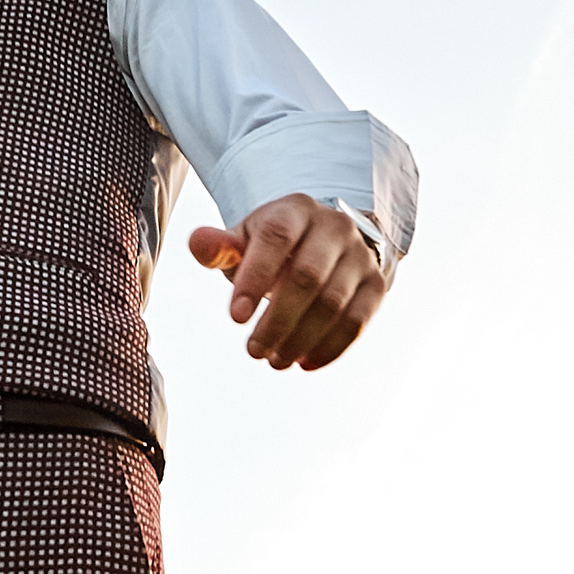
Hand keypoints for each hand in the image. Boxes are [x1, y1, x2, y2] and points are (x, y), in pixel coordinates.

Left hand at [187, 194, 386, 371]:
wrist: (323, 242)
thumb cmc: (273, 246)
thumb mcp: (244, 241)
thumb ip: (220, 247)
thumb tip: (198, 243)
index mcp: (296, 209)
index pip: (277, 239)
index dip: (256, 277)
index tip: (235, 318)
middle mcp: (335, 227)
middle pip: (308, 277)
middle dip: (278, 320)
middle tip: (253, 351)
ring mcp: (360, 255)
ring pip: (333, 303)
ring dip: (301, 339)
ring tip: (275, 360)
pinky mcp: (376, 284)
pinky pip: (357, 321)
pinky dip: (330, 348)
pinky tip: (305, 363)